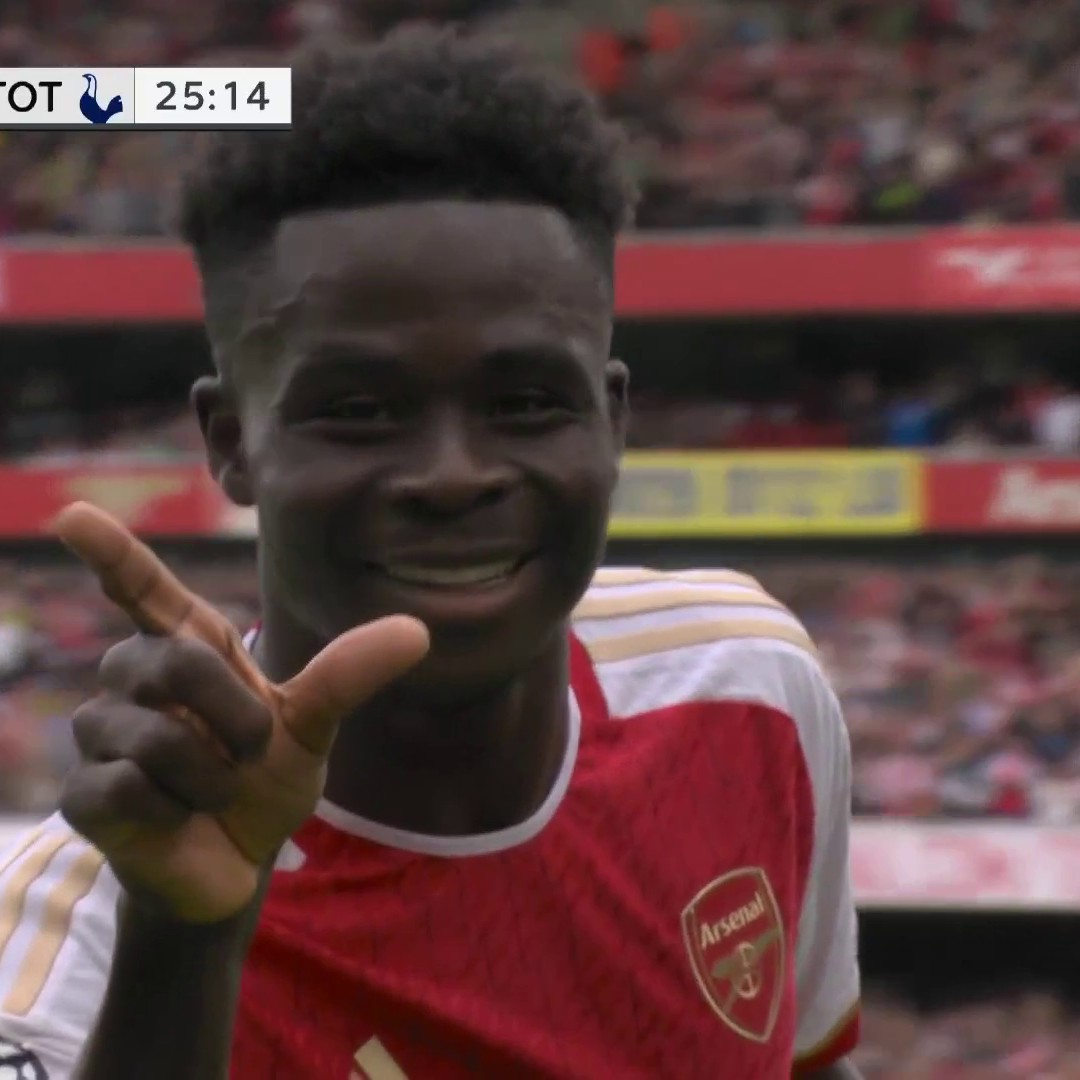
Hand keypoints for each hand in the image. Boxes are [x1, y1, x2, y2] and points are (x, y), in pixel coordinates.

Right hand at [54, 502, 428, 923]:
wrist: (237, 862)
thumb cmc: (264, 780)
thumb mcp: (310, 727)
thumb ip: (347, 677)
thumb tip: (419, 631)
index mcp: (188, 649)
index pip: (142, 589)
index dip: (110, 551)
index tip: (73, 514)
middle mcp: (132, 680)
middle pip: (174, 662)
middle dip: (235, 716)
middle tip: (250, 751)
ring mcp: (101, 736)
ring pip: (155, 737)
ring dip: (211, 778)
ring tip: (212, 793)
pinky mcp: (83, 795)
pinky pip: (127, 790)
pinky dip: (174, 812)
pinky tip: (174, 820)